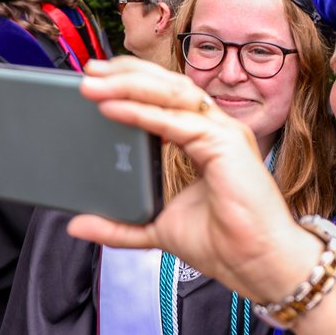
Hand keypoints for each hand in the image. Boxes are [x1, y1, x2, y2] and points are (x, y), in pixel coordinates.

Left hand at [66, 57, 321, 303]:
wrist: (256, 263)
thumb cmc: (225, 244)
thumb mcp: (156, 228)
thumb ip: (120, 225)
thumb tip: (79, 224)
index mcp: (207, 140)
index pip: (169, 97)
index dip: (133, 83)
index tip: (97, 80)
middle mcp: (218, 129)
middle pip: (170, 85)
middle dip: (126, 73)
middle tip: (88, 71)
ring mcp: (225, 133)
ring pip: (174, 94)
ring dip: (129, 85)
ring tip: (93, 84)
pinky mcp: (227, 144)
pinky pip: (177, 122)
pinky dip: (142, 113)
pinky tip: (112, 108)